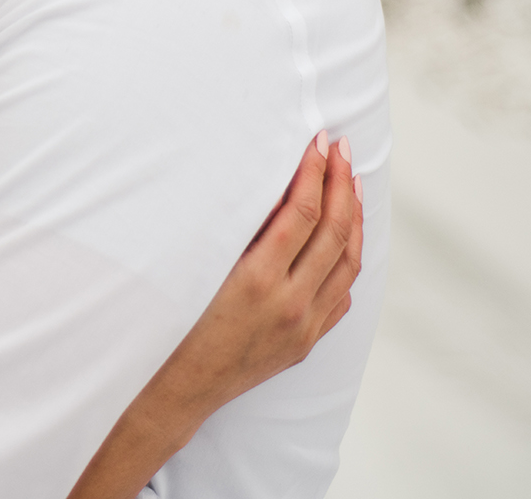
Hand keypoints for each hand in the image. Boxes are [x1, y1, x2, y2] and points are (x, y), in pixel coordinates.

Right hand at [168, 131, 363, 412]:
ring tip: (352, 184)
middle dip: (341, 183)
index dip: (313, 172)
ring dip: (353, 217)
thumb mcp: (203, 267)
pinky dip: (346, 259)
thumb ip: (243, 230)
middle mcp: (290, 303)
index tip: (319, 142)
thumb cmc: (177, 323)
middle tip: (342, 150)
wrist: (181, 387)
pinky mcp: (308, 341)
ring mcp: (305, 326)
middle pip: (333, 231)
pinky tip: (344, 238)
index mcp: (257, 280)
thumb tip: (279, 188)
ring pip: (347, 262)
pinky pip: (340, 294)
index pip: (301, 213)